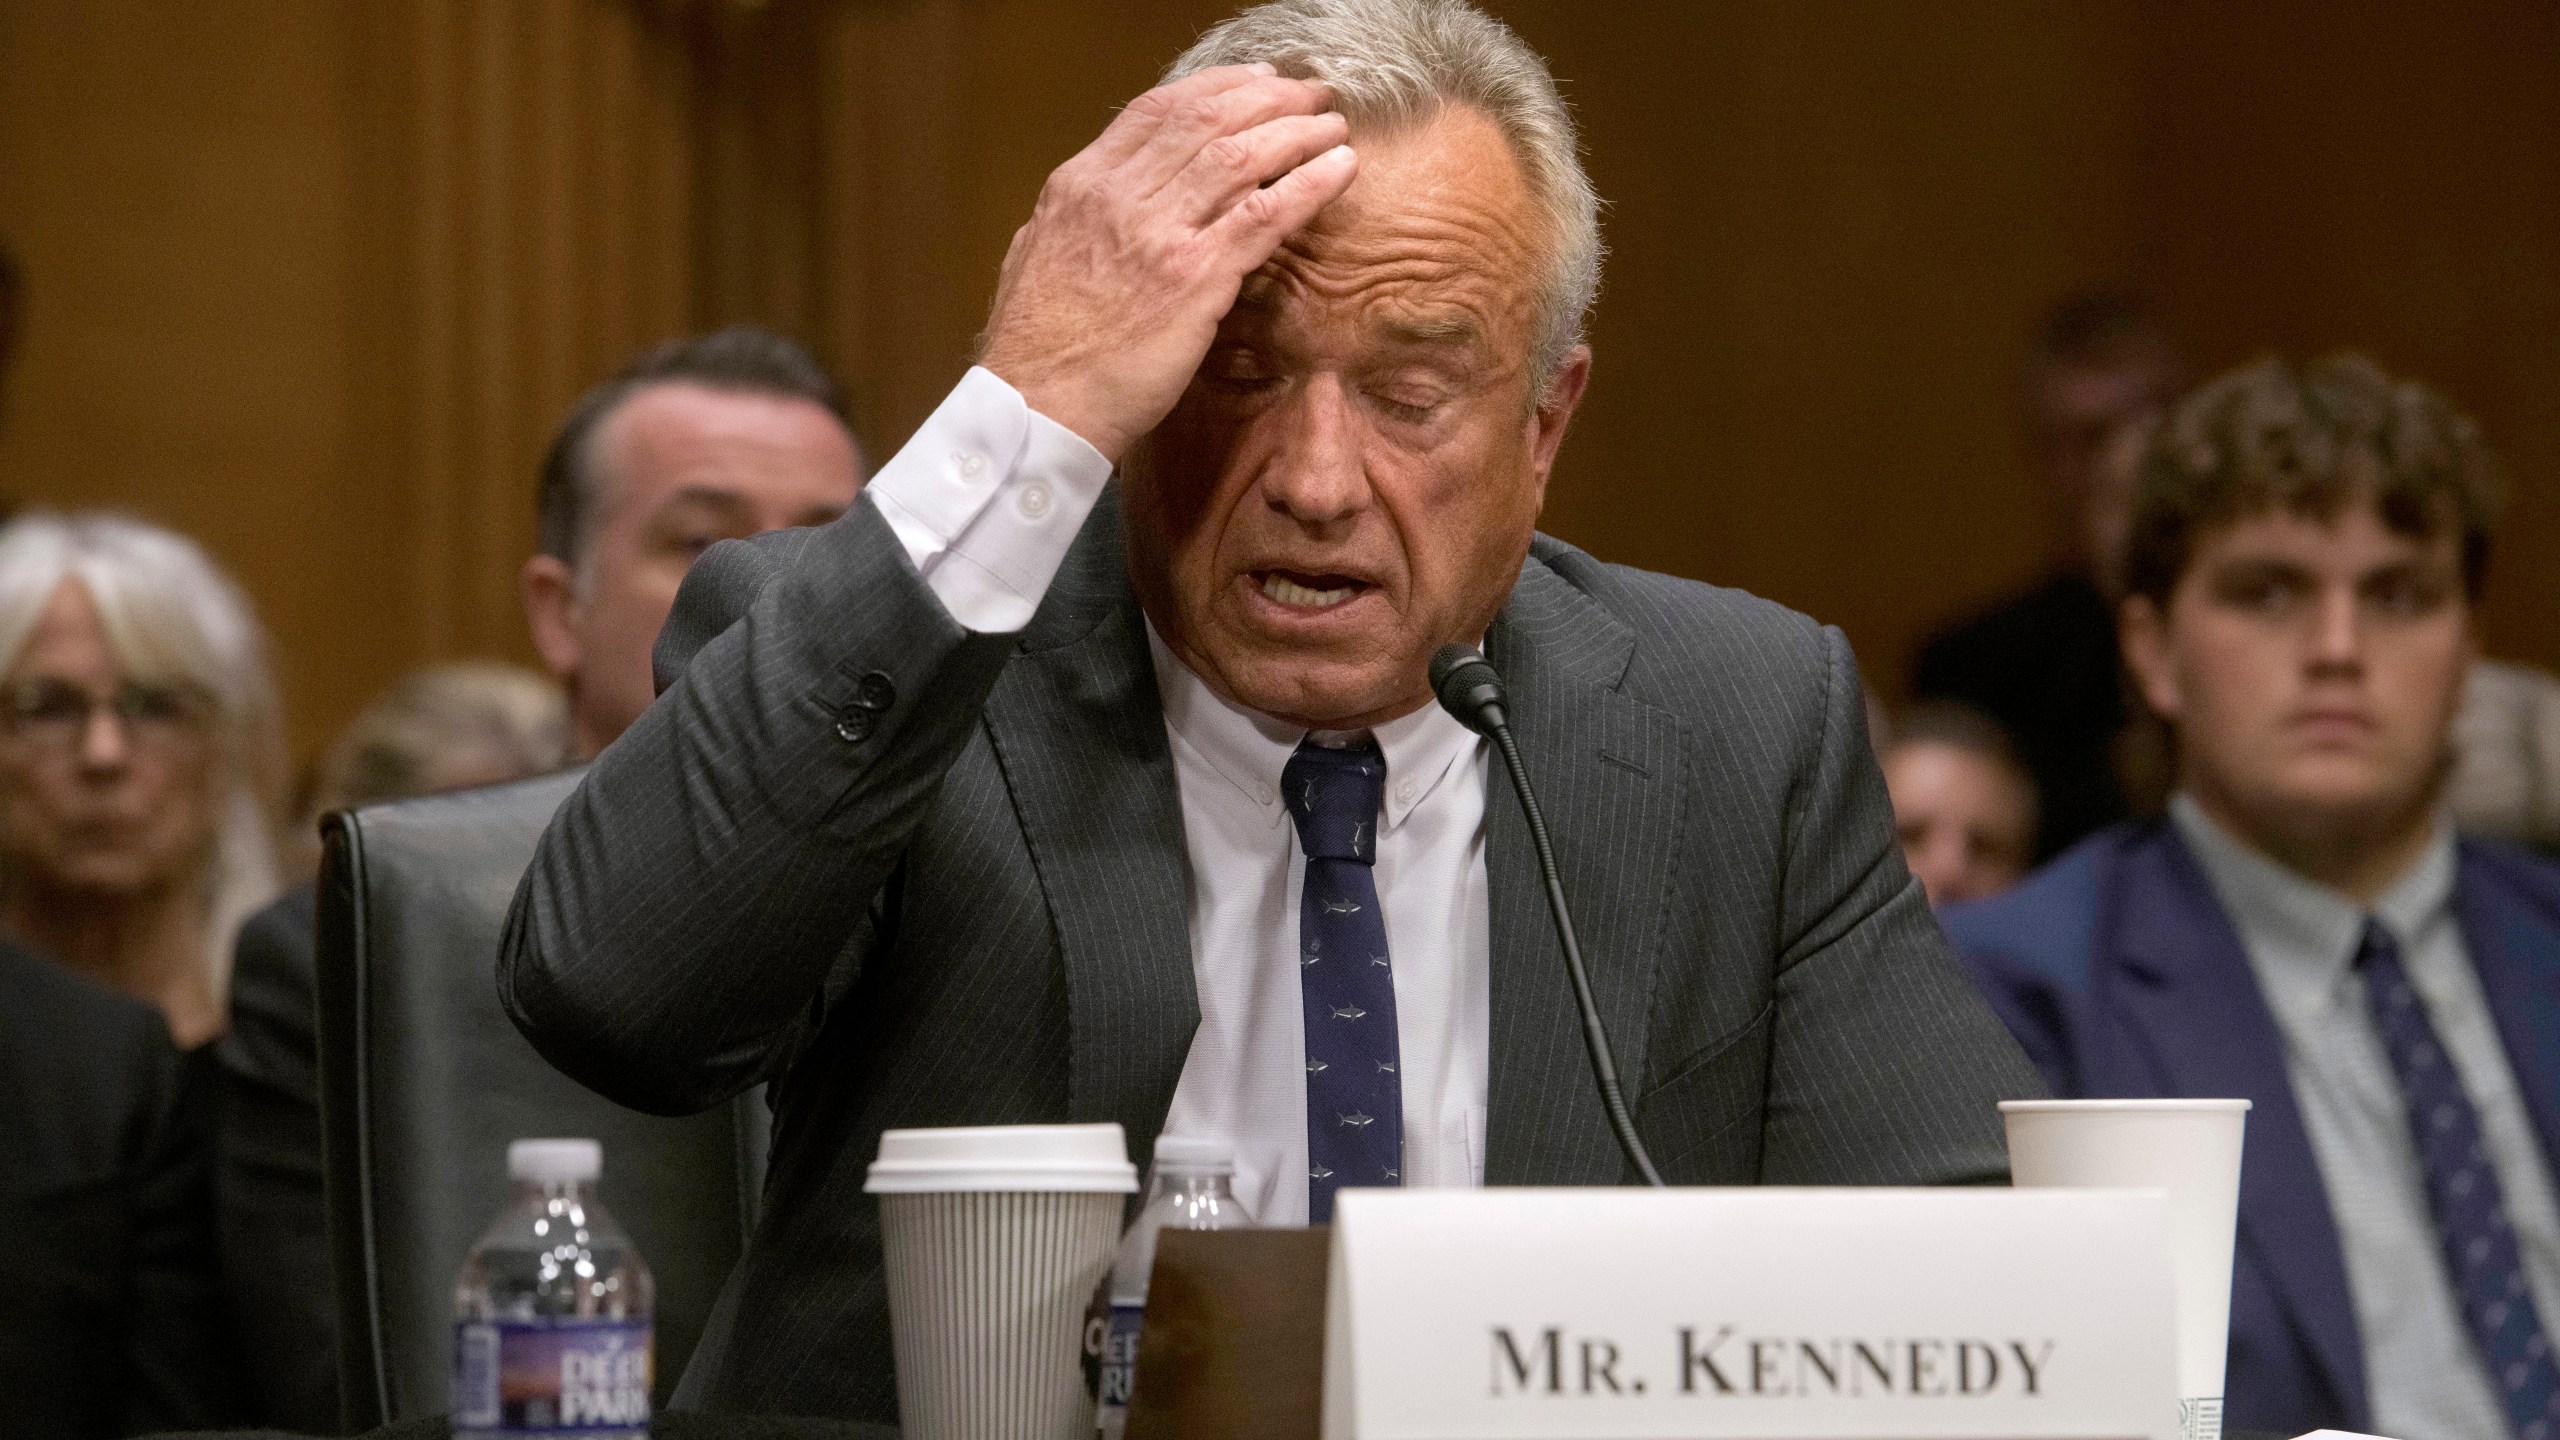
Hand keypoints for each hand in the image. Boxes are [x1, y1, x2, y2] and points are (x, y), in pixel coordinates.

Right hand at [977, 65, 1358, 462]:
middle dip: (1270, 99)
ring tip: (1333, 128)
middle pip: (1207, 119)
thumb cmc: (1035, 350)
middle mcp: (1119, 196)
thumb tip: (1092, 203)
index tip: (1258, 82)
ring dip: (1298, 133)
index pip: (1157, 109)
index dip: (1218, 87)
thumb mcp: (1035, 257)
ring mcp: (1158, 233)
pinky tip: (1340, 170)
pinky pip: (1266, 213)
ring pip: (1242, 155)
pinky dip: (1310, 184)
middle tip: (1310, 98)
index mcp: (1081, 185)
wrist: (1036, 406)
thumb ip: (1073, 220)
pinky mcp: (1195, 277)